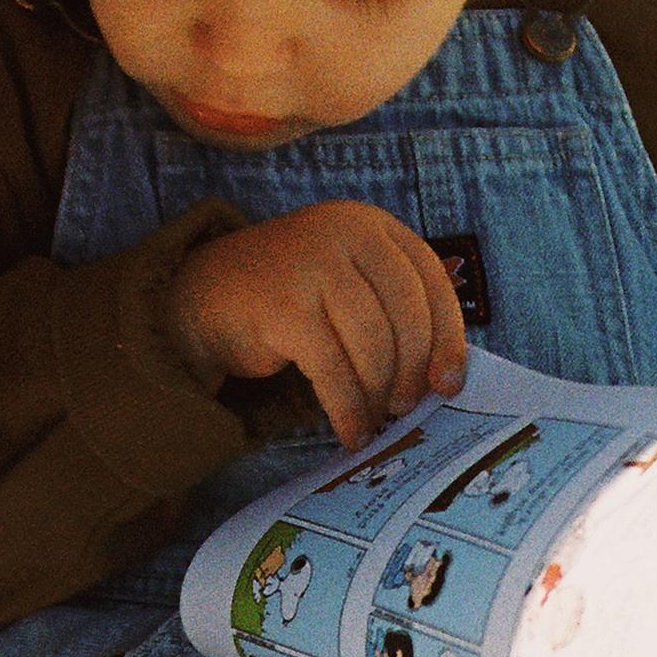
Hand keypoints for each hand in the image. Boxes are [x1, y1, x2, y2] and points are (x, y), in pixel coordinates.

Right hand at [169, 202, 469, 446]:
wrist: (207, 296)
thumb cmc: (291, 298)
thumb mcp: (349, 284)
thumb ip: (393, 309)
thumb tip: (443, 375)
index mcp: (371, 225)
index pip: (429, 279)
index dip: (448, 335)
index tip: (449, 382)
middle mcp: (344, 233)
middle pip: (406, 313)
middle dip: (411, 369)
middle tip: (405, 406)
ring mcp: (312, 265)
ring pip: (372, 344)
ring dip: (377, 394)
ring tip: (373, 420)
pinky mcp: (284, 307)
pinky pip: (333, 370)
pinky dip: (347, 409)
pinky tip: (350, 431)